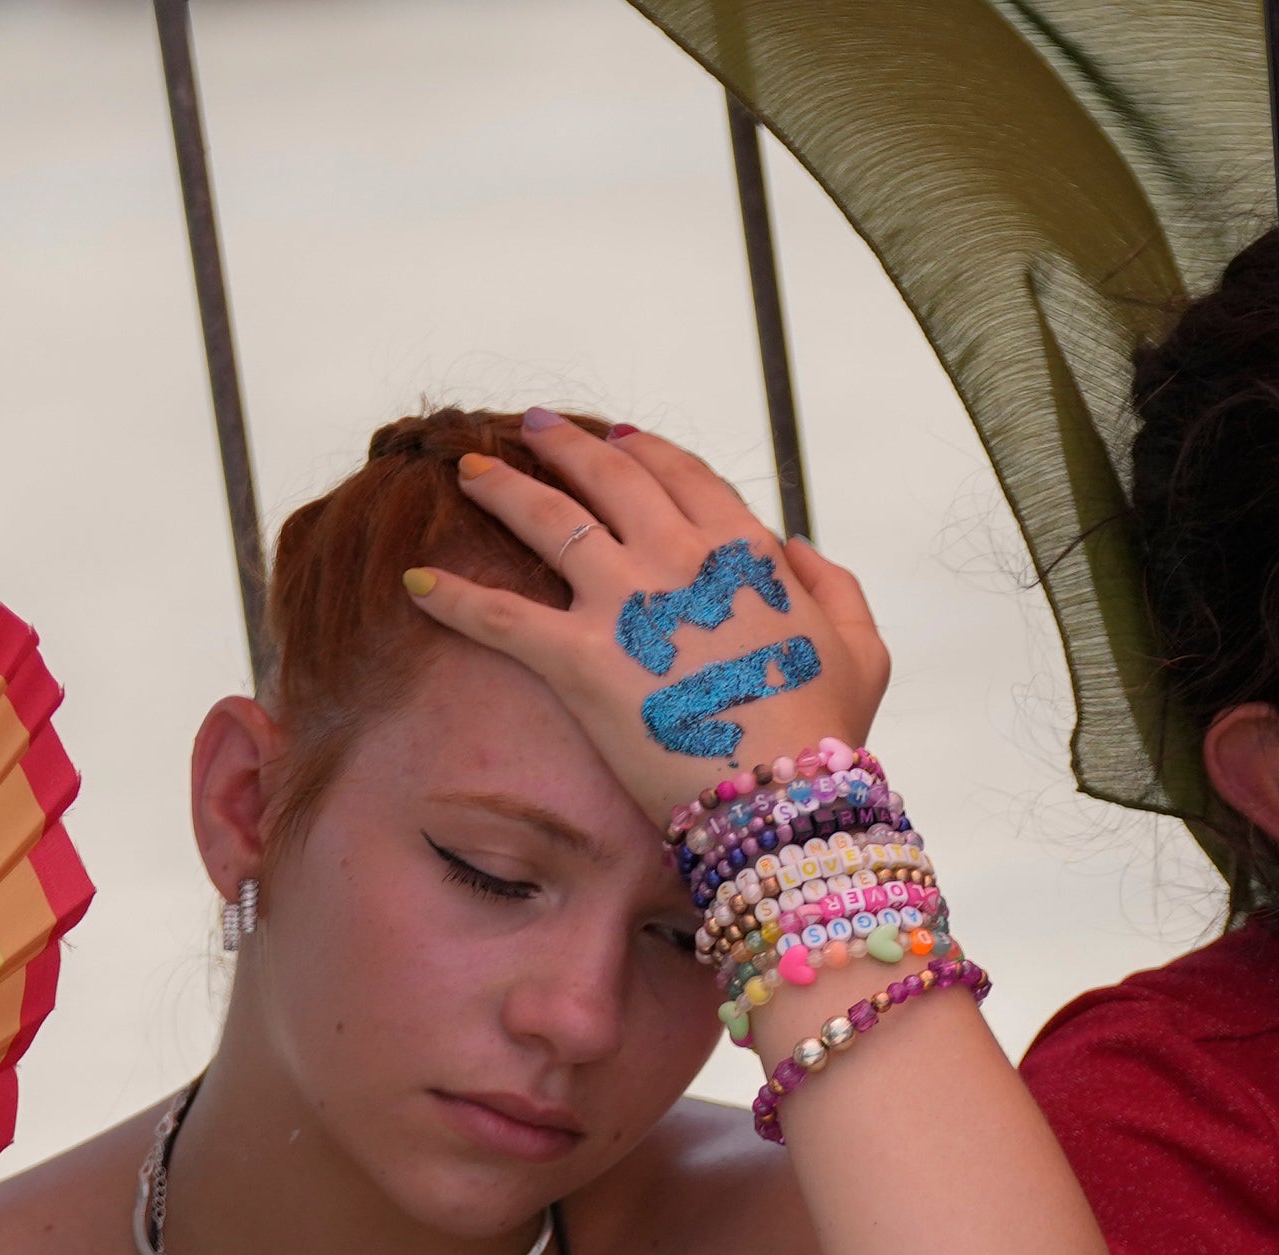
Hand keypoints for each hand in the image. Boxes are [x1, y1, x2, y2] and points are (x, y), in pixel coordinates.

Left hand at [417, 415, 887, 821]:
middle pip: (607, 476)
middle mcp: (676, 557)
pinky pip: (499, 615)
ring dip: (503, 487)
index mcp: (743, 550)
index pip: (683, 475)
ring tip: (472, 472)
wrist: (785, 802)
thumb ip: (834, 586)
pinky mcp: (577, 658)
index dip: (647, 450)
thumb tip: (797, 549)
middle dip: (564, 444)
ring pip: (546, 520)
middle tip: (531, 428)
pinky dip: (451, 596)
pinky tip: (414, 582)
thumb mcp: (864, 651)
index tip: (620, 439)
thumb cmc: (827, 736)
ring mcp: (624, 602)